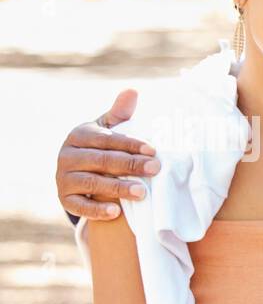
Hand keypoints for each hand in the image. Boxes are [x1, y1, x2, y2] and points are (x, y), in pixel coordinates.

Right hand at [56, 89, 161, 219]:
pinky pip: (79, 206)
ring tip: (142, 192)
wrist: (79, 173)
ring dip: (117, 188)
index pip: (108, 139)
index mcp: (80, 135)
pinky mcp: (64, 199)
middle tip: (155, 169)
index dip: (131, 144)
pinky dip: (97, 210)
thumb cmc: (101, 147)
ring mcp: (64, 178)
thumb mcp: (108, 129)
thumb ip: (120, 114)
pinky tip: (116, 212)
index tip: (154, 150)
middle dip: (130, 165)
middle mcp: (68, 155)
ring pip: (92, 183)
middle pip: (102, 161)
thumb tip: (133, 91)